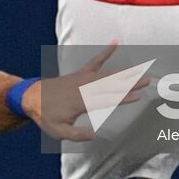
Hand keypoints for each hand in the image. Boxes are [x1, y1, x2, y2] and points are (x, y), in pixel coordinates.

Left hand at [24, 43, 148, 141]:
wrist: (31, 97)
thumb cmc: (45, 116)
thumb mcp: (58, 132)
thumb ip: (76, 135)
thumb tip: (95, 135)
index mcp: (81, 102)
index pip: (106, 100)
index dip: (123, 98)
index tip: (138, 96)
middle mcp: (84, 87)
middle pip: (111, 84)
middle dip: (130, 82)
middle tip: (147, 80)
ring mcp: (82, 78)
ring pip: (107, 74)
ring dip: (124, 72)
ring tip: (141, 70)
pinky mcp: (80, 73)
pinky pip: (94, 61)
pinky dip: (105, 52)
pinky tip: (115, 43)